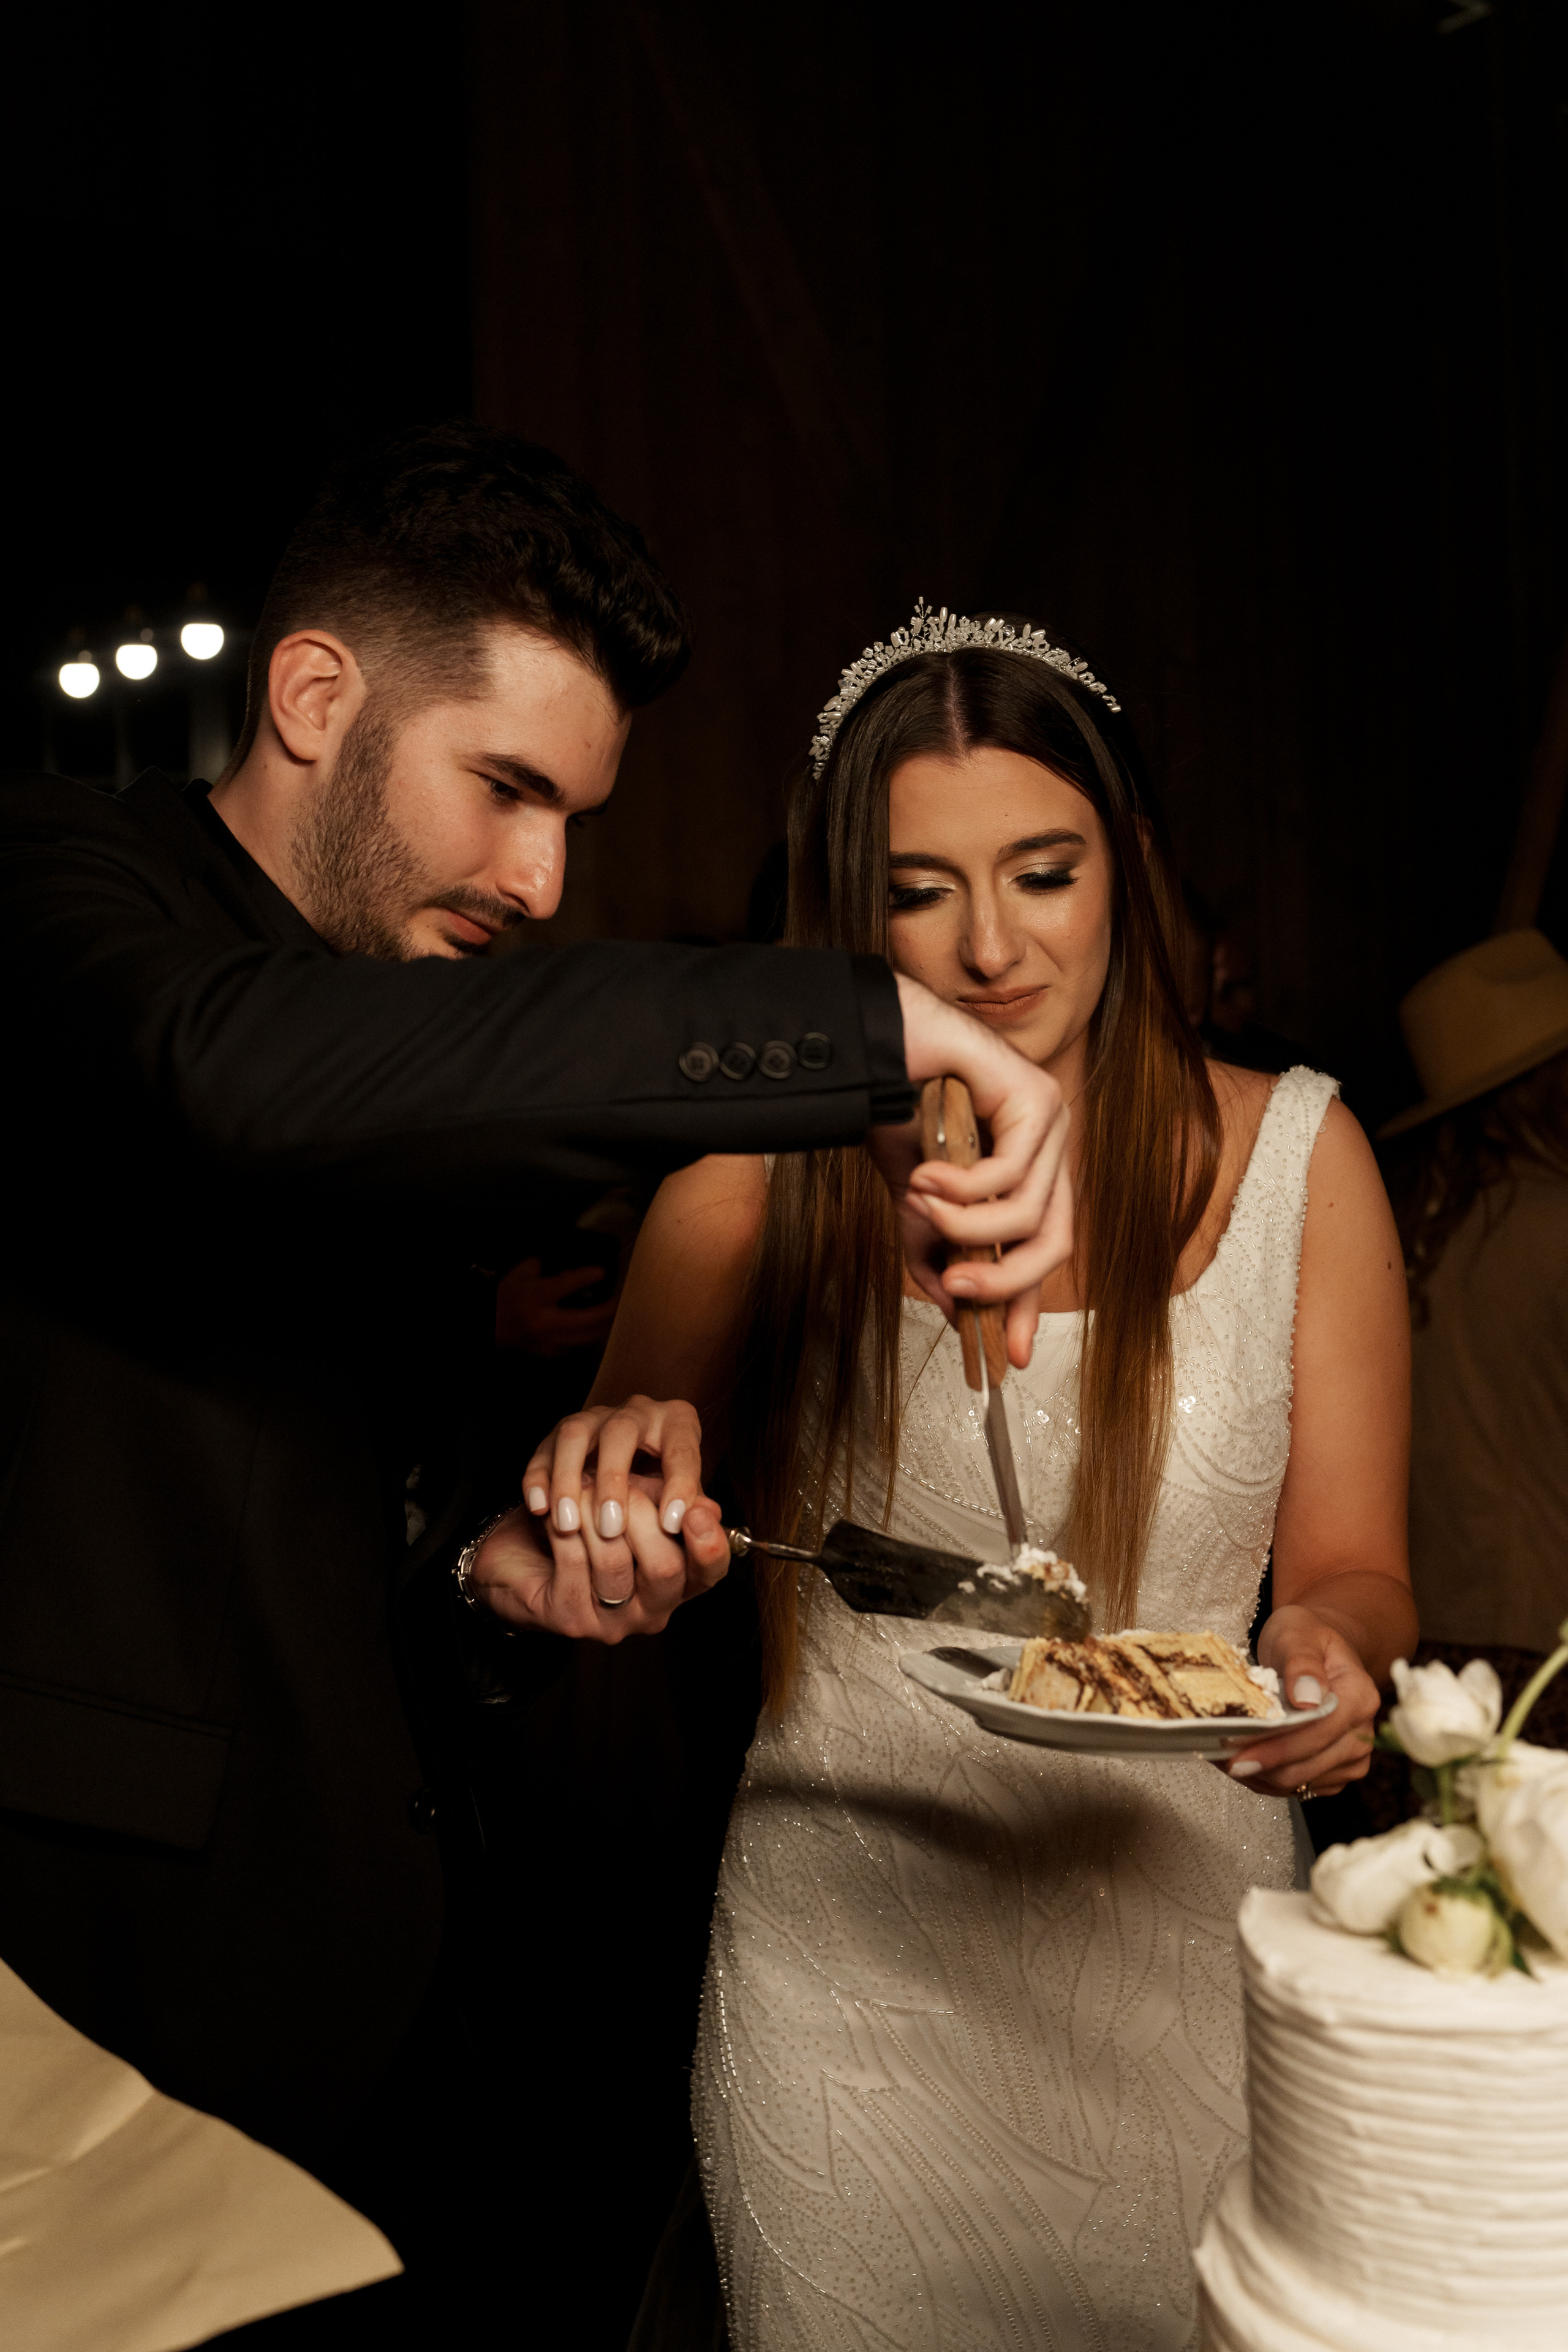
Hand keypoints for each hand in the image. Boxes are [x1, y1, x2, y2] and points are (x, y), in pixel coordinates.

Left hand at [469, 1468, 722, 1639]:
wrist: (520, 1557)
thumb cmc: (585, 1528)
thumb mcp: (633, 1507)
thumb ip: (667, 1505)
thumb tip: (708, 1507)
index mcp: (676, 1587)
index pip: (710, 1574)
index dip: (708, 1543)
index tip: (693, 1509)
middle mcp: (649, 1613)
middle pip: (665, 1569)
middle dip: (642, 1515)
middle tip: (620, 1484)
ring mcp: (609, 1623)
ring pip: (614, 1562)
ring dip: (595, 1512)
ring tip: (580, 1483)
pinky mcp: (568, 1619)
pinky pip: (573, 1560)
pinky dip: (567, 1524)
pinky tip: (557, 1506)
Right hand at [495, 1257, 618, 1356]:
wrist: (491, 1327)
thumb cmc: (507, 1296)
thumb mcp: (522, 1272)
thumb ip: (546, 1265)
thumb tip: (571, 1268)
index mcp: (535, 1297)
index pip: (564, 1286)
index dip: (585, 1277)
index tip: (602, 1271)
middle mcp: (544, 1321)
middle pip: (585, 1319)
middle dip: (608, 1310)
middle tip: (623, 1298)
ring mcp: (549, 1341)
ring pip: (587, 1337)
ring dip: (605, 1325)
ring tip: (618, 1313)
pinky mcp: (552, 1353)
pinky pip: (579, 1345)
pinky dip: (590, 1335)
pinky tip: (599, 1327)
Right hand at [520, 1396, 730, 1602]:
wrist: (626, 1492)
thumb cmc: (664, 1500)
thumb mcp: (686, 1507)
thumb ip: (697, 1515)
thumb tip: (707, 1519)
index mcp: (677, 1424)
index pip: (682, 1448)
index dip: (679, 1484)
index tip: (672, 1523)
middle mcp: (636, 1412)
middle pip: (621, 1430)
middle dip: (613, 1479)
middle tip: (611, 1528)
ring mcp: (594, 1418)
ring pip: (576, 1433)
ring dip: (569, 1479)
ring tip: (569, 1525)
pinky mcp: (558, 1434)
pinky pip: (545, 1449)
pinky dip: (539, 1478)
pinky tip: (539, 1509)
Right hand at [868, 973, 1072, 1366]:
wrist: (876, 1043)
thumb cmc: (898, 1108)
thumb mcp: (914, 1200)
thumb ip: (936, 1249)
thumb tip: (953, 1308)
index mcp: (1029, 1173)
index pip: (1043, 1249)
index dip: (1027, 1304)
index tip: (1006, 1356)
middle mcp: (1051, 1149)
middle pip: (1056, 1240)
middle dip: (1006, 1278)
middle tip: (955, 1288)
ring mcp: (1050, 1121)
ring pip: (1031, 1212)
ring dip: (967, 1226)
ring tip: (918, 1204)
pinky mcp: (1037, 1097)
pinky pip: (1012, 1172)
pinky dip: (965, 1188)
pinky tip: (924, 1174)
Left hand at [1224, 1608, 1380, 1797]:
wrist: (1318, 1649)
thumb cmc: (1306, 1637)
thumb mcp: (1298, 1634)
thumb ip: (1302, 1662)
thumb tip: (1307, 1697)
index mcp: (1359, 1698)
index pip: (1317, 1734)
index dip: (1276, 1748)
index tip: (1237, 1754)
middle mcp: (1361, 1734)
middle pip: (1306, 1766)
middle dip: (1260, 1766)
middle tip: (1216, 1757)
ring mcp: (1350, 1758)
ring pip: (1298, 1783)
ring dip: (1257, 1776)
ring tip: (1220, 1758)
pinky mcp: (1333, 1772)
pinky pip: (1297, 1787)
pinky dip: (1264, 1779)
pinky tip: (1239, 1760)